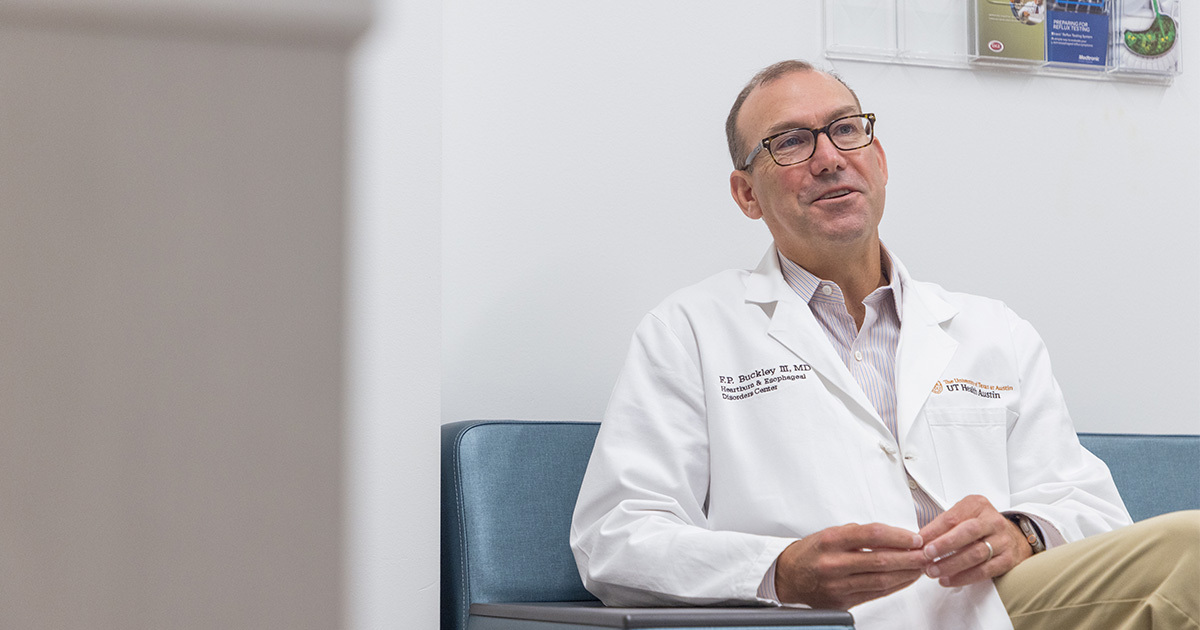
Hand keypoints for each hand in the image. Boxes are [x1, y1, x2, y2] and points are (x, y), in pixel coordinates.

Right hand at [774, 523, 927, 609]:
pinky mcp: (843, 601)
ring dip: (907, 573)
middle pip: (881, 560)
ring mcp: (838, 585)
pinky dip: (896, 586)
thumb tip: (894, 537)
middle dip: (910, 557)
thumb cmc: (811, 553)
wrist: (788, 577)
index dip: (897, 536)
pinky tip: (907, 579)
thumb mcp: (830, 534)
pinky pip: (876, 593)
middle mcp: (833, 563)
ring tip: (922, 566)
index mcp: (830, 541)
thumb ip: (859, 535)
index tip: (914, 537)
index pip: (872, 535)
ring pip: (882, 579)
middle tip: (927, 553)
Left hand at [917, 495, 1031, 586]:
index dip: (933, 530)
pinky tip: (948, 580)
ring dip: (951, 565)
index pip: (953, 517)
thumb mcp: (963, 516)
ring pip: (975, 554)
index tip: (919, 541)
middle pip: (968, 532)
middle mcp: (993, 521)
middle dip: (944, 545)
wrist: (1012, 536)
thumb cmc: (980, 526)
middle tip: (927, 555)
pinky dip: (964, 577)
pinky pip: (984, 571)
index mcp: (978, 505)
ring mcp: (1002, 540)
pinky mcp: (1008, 560)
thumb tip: (920, 540)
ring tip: (933, 571)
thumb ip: (943, 525)